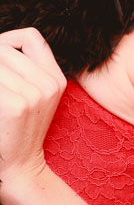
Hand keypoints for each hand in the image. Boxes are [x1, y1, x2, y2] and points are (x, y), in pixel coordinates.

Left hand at [0, 27, 65, 190]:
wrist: (20, 167)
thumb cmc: (18, 132)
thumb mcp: (35, 98)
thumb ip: (25, 70)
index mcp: (56, 78)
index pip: (31, 37)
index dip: (8, 39)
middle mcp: (49, 83)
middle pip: (6, 48)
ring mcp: (34, 95)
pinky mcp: (15, 106)